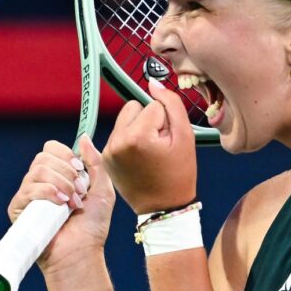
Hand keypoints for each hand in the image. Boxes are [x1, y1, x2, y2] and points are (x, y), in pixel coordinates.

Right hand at [7, 134, 115, 273]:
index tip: (80, 170)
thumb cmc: (93, 226)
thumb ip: (95, 161)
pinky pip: (29, 189)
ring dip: (62, 184)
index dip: (66, 155)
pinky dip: (48, 192)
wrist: (81, 251)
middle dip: (67, 172)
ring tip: (72, 203)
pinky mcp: (19, 209)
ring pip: (38, 170)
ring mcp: (28, 195)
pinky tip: (60, 205)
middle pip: (44, 157)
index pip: (51, 149)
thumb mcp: (102, 188)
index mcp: (57, 175)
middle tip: (79, 192)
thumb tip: (83, 138)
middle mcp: (40, 182)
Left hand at [103, 78, 196, 213]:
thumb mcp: (185, 135)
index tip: (168, 143)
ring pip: (125, 118)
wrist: (164, 207)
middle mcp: (116, 141)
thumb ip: (171, 103)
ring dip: (138, 128)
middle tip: (158, 145)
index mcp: (136, 136)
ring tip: (149, 152)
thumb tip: (153, 83)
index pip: (154, 105)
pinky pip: (119, 133)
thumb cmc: (179, 173)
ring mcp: (108, 150)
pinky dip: (129, 140)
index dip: (166, 121)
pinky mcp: (104, 157)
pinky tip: (139, 158)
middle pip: (134, 107)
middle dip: (148, 120)